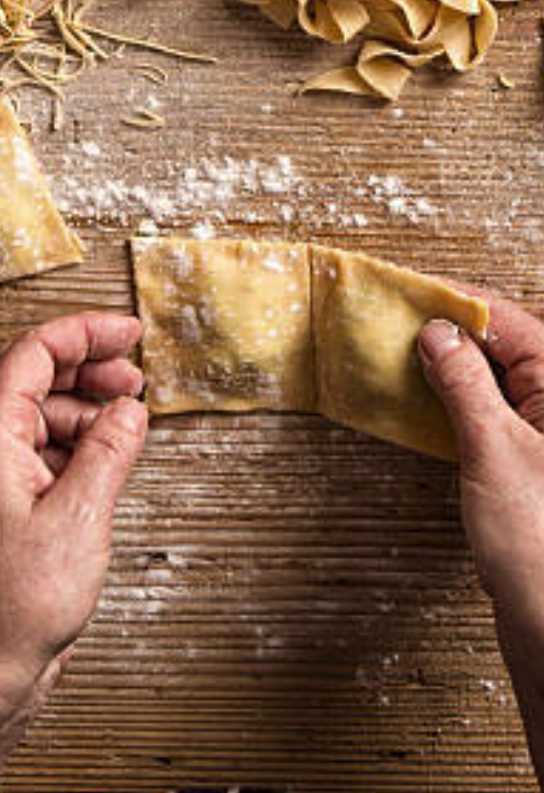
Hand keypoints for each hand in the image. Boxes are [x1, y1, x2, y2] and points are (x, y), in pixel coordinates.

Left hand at [0, 313, 147, 757]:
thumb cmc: (12, 610)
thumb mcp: (79, 517)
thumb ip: (110, 452)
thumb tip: (129, 410)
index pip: (31, 357)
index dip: (83, 333)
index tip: (126, 330)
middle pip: (34, 381)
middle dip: (89, 370)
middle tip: (133, 374)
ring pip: (40, 418)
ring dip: (88, 411)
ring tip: (128, 420)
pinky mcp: (8, 509)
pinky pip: (44, 454)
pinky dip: (80, 446)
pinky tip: (108, 457)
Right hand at [418, 296, 543, 630]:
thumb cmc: (536, 535)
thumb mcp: (491, 446)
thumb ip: (463, 381)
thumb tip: (437, 331)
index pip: (507, 321)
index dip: (455, 304)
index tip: (407, 292)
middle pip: (503, 343)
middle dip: (451, 331)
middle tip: (395, 320)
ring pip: (496, 375)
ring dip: (452, 364)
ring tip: (402, 351)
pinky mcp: (534, 451)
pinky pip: (494, 406)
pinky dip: (460, 397)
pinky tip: (426, 395)